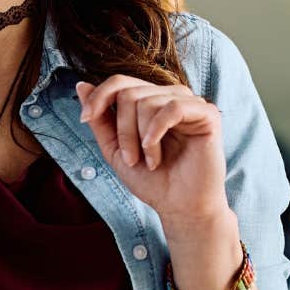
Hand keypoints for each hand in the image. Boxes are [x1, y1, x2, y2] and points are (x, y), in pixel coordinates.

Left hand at [77, 75, 229, 227]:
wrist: (180, 207)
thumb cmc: (153, 181)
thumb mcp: (115, 149)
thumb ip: (100, 119)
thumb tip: (82, 85)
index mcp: (151, 102)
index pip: (121, 82)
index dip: (99, 96)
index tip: (84, 118)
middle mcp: (171, 97)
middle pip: (130, 94)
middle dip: (123, 130)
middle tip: (131, 160)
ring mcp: (190, 103)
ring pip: (148, 102)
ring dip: (140, 137)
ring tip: (150, 162)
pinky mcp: (207, 114)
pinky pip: (173, 108)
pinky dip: (156, 131)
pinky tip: (154, 152)